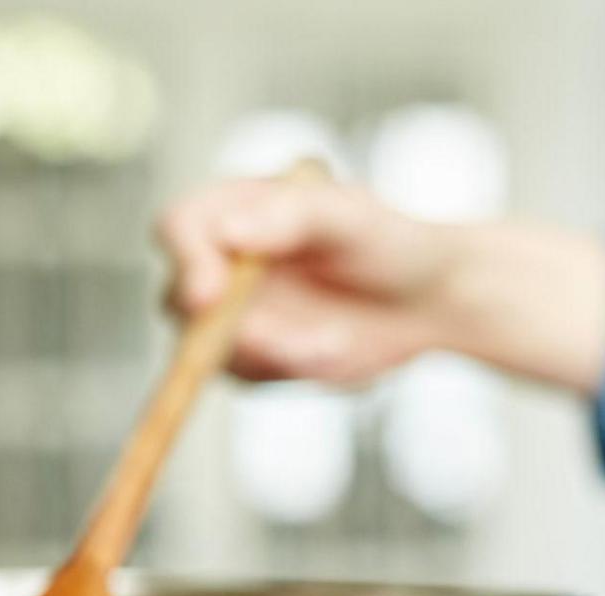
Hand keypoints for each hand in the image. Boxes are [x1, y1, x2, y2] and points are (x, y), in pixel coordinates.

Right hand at [158, 179, 604, 390]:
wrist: (425, 299)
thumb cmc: (388, 241)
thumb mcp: (349, 217)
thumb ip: (290, 217)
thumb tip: (228, 234)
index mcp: (232, 209)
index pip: (180, 228)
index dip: (185, 261)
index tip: (210, 296)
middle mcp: (218, 262)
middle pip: (178, 297)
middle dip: (230, 327)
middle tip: (294, 344)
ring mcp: (229, 315)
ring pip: (212, 349)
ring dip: (276, 353)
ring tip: (337, 342)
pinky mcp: (252, 359)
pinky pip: (248, 377)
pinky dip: (292, 370)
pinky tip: (335, 349)